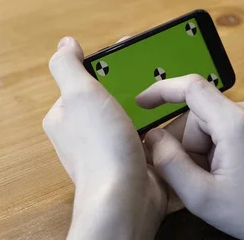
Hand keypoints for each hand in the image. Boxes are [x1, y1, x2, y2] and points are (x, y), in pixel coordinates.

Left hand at [43, 37, 166, 239]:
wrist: (126, 198)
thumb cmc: (100, 149)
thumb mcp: (79, 95)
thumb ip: (67, 66)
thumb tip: (66, 44)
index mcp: (66, 116)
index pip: (87, 80)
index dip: (109, 64)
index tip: (132, 51)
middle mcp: (87, 133)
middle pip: (114, 96)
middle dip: (135, 84)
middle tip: (158, 71)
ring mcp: (112, 148)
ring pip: (135, 116)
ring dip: (153, 105)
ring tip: (173, 91)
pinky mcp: (136, 161)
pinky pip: (152, 136)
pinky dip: (163, 126)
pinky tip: (177, 118)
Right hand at [137, 75, 243, 239]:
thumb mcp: (203, 197)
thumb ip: (170, 163)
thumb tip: (152, 137)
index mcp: (236, 123)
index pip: (191, 87)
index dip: (161, 91)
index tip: (143, 103)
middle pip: (201, 112)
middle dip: (189, 142)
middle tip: (193, 177)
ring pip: (216, 120)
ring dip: (206, 146)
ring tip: (216, 180)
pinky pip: (234, 124)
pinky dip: (222, 144)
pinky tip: (229, 172)